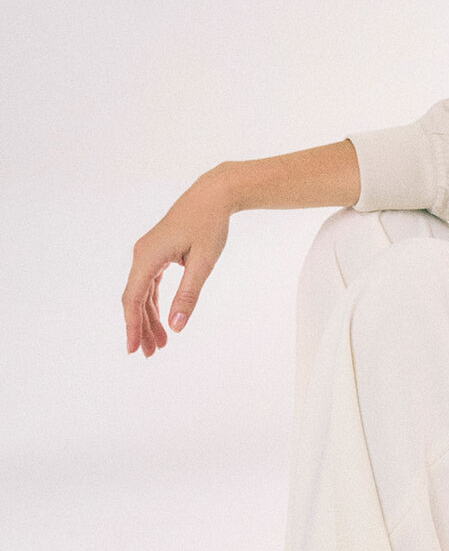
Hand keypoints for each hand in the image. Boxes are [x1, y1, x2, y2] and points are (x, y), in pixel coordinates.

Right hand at [122, 170, 233, 355]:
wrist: (213, 195)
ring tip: (159, 344)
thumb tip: (176, 325)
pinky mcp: (157, 253)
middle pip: (135, 299)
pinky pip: (150, 284)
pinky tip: (160, 320)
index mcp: (148, 257)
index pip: (133, 299)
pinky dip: (154, 303)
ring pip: (142, 293)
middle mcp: (142, 255)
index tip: (133, 349)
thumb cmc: (210, 225)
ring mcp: (148, 253)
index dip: (132, 326)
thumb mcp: (203, 263)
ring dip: (148, 318)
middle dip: (141, 328)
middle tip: (149, 355)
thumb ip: (188, 294)